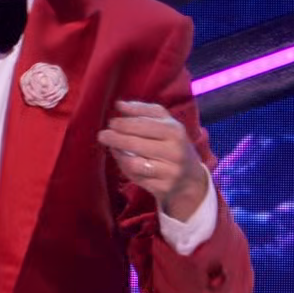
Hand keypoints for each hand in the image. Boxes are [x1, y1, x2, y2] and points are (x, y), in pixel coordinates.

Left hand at [97, 100, 208, 219]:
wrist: (191, 178)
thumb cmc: (172, 143)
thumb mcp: (165, 123)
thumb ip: (143, 111)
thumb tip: (119, 104)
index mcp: (175, 131)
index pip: (144, 125)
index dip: (124, 124)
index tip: (111, 122)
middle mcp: (175, 152)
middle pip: (137, 144)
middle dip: (116, 138)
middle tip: (102, 135)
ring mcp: (170, 172)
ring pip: (134, 163)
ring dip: (119, 154)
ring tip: (112, 147)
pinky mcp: (163, 188)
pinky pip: (136, 177)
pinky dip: (125, 167)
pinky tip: (121, 159)